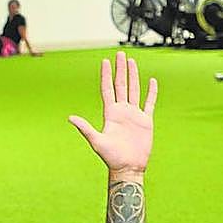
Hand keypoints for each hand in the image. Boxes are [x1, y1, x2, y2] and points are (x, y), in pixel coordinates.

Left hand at [70, 51, 156, 175]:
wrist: (128, 167)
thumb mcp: (97, 141)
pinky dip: (151, 92)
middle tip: (120, 54)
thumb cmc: (111, 157)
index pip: (107, 89)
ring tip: (132, 62)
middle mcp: (122, 111)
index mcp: (110, 113)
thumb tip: (70, 118)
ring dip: (133, 76)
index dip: (106, 75)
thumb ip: (85, 128)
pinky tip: (152, 82)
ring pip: (134, 90)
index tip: (105, 61)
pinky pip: (149, 103)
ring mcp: (134, 115)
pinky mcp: (145, 121)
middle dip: (120, 69)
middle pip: (121, 85)